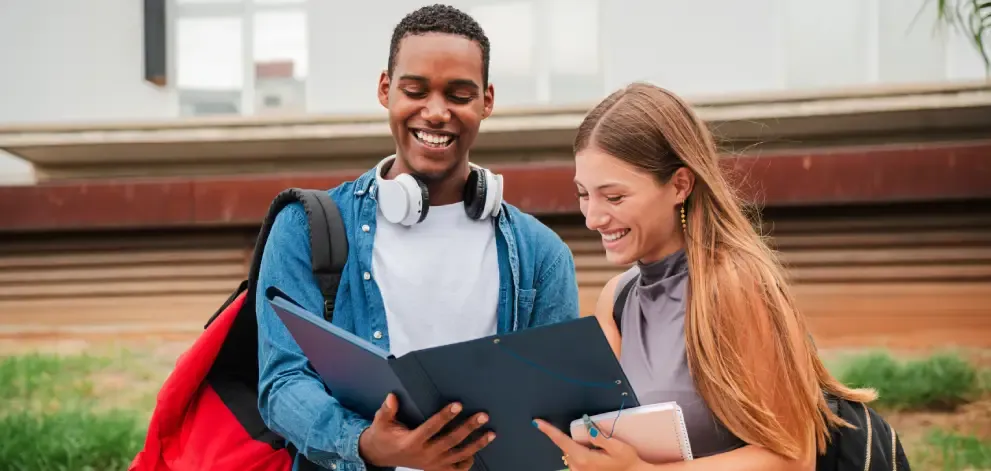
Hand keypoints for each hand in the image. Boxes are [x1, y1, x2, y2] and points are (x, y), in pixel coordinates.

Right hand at [358, 393, 495, 470]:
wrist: (382, 456)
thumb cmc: (384, 435)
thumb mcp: (381, 423)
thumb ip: (387, 410)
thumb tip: (392, 397)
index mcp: (412, 441)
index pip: (431, 428)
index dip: (444, 416)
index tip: (457, 405)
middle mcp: (425, 455)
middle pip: (451, 441)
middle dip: (468, 428)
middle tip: (483, 416)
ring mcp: (433, 464)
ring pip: (459, 455)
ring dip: (476, 444)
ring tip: (491, 433)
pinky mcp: (437, 469)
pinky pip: (457, 469)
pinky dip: (468, 462)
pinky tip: (478, 451)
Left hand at [532, 418, 646, 470]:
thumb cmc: (627, 460)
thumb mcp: (617, 446)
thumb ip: (600, 436)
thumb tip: (587, 427)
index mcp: (584, 459)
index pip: (562, 441)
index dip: (549, 430)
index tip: (537, 422)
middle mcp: (578, 467)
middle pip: (566, 447)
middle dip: (573, 439)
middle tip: (593, 441)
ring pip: (570, 454)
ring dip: (577, 448)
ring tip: (597, 451)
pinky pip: (574, 461)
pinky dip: (579, 455)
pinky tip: (594, 457)